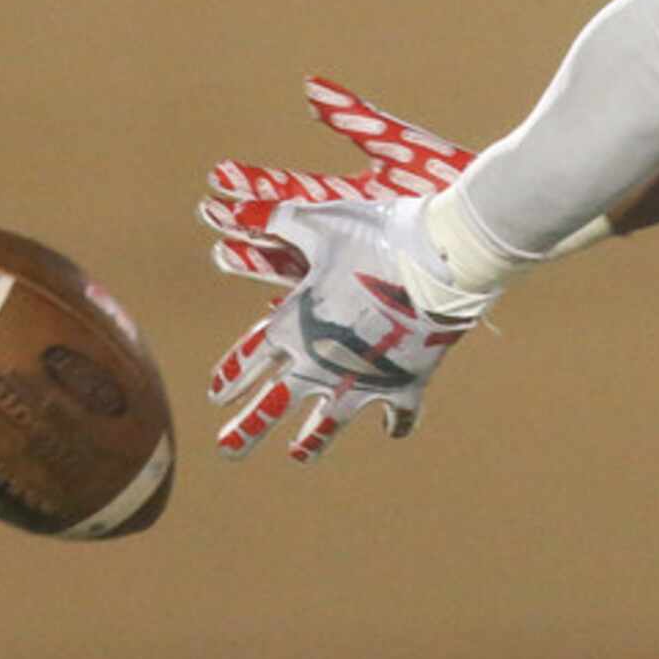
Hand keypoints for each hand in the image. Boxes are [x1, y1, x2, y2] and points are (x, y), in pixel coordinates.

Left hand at [199, 80, 478, 461]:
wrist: (441, 262)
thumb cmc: (374, 235)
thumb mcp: (319, 222)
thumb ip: (275, 219)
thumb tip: (229, 204)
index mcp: (292, 328)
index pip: (247, 363)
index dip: (230, 379)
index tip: (216, 394)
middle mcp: (318, 365)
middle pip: (270, 410)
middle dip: (245, 432)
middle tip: (229, 451)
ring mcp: (360, 383)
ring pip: (326, 427)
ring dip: (311, 442)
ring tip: (300, 454)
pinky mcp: (402, 388)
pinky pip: (396, 417)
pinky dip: (394, 424)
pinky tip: (390, 430)